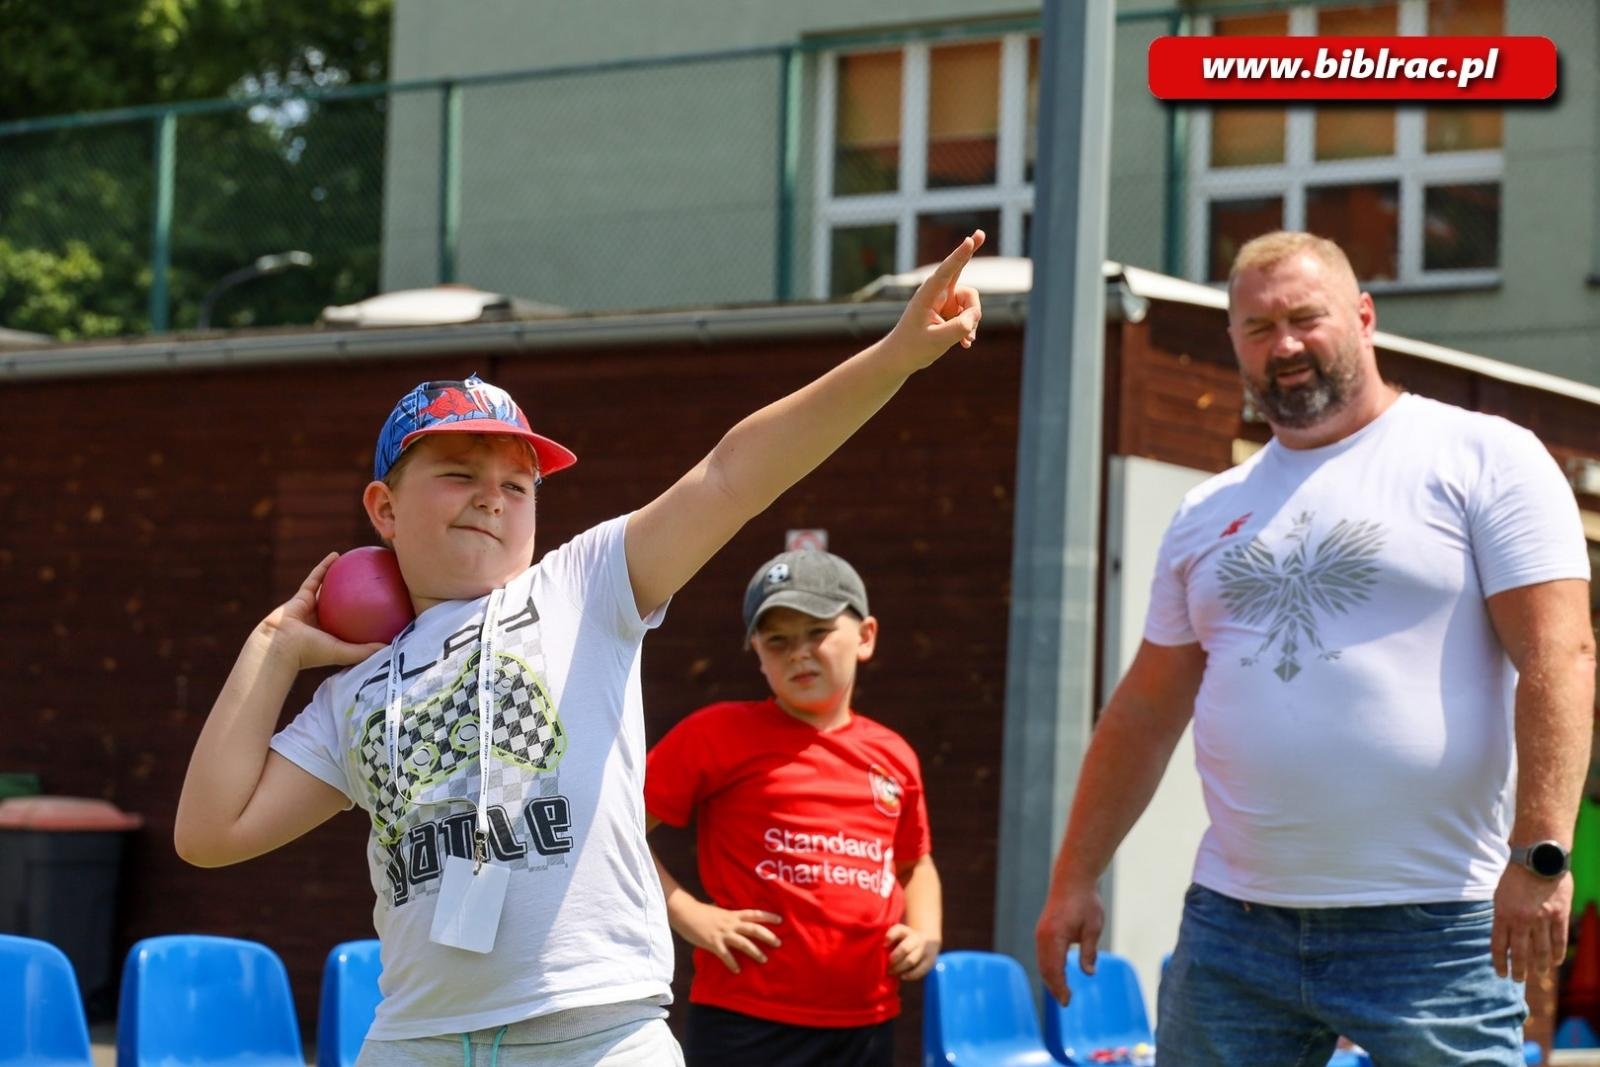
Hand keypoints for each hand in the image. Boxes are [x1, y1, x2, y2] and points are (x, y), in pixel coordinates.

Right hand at [264, 553, 388, 670]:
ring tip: (355, 564)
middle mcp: (322, 622)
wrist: (280, 645)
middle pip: (342, 605)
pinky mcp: (300, 596)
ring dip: (339, 576)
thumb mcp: (342, 652)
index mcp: (332, 636)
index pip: (352, 624)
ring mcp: (310, 608)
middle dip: (354, 595)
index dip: (364, 616)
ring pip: (327, 589)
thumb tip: (390, 647)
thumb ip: (364, 651)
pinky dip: (324, 566)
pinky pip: (314, 578)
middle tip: (371, 582)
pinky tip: (337, 555)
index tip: (381, 605)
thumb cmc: (311, 652)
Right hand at [673, 898, 781, 973]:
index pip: (754, 914)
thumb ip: (727, 912)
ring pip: (744, 943)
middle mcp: (731, 923)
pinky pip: (726, 956)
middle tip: (779, 943)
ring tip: (764, 960)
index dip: (768, 916)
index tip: (781, 920)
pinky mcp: (714, 944)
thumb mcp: (718, 909)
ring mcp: (723, 934)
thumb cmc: (700, 911)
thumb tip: (732, 911)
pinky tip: (737, 970)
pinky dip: (732, 964)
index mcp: (733, 914)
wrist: (685, 913)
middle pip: (754, 929)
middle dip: (768, 936)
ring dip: (755, 952)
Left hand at [886, 924, 939, 979]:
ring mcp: (925, 950)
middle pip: (904, 948)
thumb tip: (882, 949)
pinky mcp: (930, 962)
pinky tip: (901, 976)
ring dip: (899, 968)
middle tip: (886, 965)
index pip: (898, 930)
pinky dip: (909, 975)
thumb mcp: (897, 936)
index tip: (883, 945)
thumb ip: (889, 940)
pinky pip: (919, 970)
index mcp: (907, 931)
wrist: (927, 942)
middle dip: (894, 958)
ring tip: (891, 972)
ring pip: (911, 961)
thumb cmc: (905, 941)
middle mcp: (917, 939)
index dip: (890, 936)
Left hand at [887, 229, 984, 368]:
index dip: (959, 256)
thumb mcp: (936, 341)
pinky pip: (969, 315)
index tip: (968, 240)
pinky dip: (969, 329)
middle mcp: (937, 294)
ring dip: (971, 322)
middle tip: (979, 242)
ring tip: (963, 341)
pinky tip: (965, 344)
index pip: (946, 272)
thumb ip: (958, 329)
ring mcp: (945, 302)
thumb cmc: (913, 347)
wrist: (902, 357)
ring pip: (971, 304)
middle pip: (963, 281)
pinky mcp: (950, 312)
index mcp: (927, 295)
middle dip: (970, 265)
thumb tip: (975, 317)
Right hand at [1035, 880, 1104, 1006]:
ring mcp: (1040, 933)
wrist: (1072, 879)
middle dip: (1054, 987)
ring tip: (1061, 992)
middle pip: (1045, 969)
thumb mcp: (1093, 927)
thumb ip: (1089, 952)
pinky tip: (1057, 974)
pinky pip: (1042, 955)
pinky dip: (1048, 968)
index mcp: (1055, 936)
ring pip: (1042, 962)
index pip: (1055, 969)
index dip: (1060, 987)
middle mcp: (1043, 936)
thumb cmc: (1085, 901)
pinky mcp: (1042, 931)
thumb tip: (1089, 973)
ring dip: (1050, 978)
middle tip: (1065, 1002)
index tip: (1067, 1001)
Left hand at [1491, 864, 1570, 980]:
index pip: (1499, 945)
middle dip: (1518, 970)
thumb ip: (1502, 916)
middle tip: (1518, 979)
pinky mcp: (1559, 915)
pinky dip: (1557, 954)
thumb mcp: (1500, 895)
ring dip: (1538, 966)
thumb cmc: (1516, 875)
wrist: (1538, 858)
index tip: (1500, 973)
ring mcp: (1542, 919)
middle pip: (1520, 953)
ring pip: (1541, 951)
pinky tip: (1554, 962)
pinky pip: (1559, 941)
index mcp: (1503, 914)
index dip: (1499, 962)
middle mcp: (1521, 920)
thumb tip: (1504, 938)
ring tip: (1537, 975)